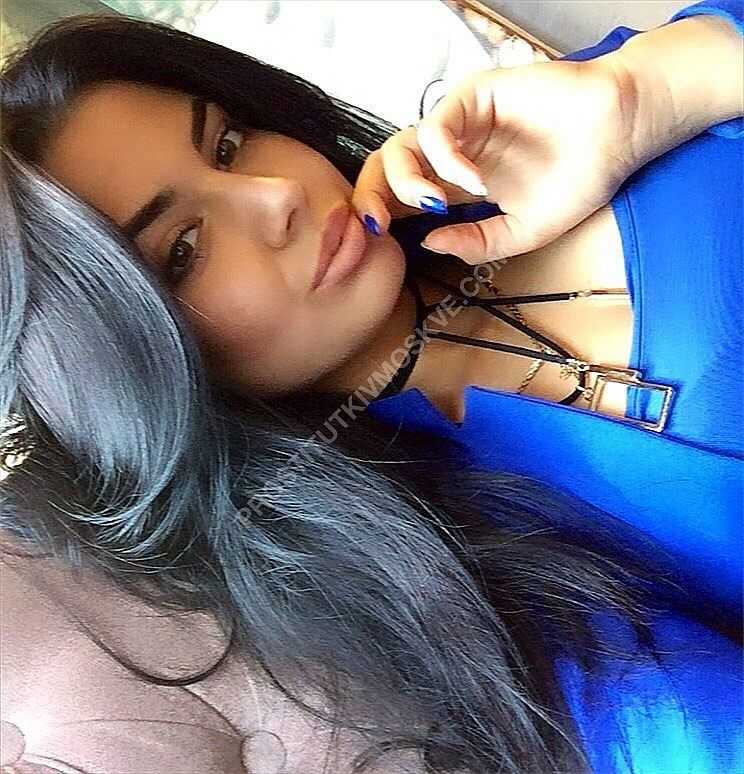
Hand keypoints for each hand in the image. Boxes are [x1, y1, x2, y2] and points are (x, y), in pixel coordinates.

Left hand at [351, 56, 639, 262]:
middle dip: (372, 198)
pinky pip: (437, 127)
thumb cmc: (575, 182)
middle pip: (386, 169)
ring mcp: (458, 126)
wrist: (616, 139)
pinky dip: (446, 159)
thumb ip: (475, 242)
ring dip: (407, 181)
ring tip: (437, 204)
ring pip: (401, 145)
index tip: (378, 244)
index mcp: (454, 186)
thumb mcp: (520, 232)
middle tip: (379, 227)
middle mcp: (449, 155)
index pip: (399, 198)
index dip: (380, 217)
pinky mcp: (472, 98)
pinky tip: (474, 182)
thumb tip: (429, 242)